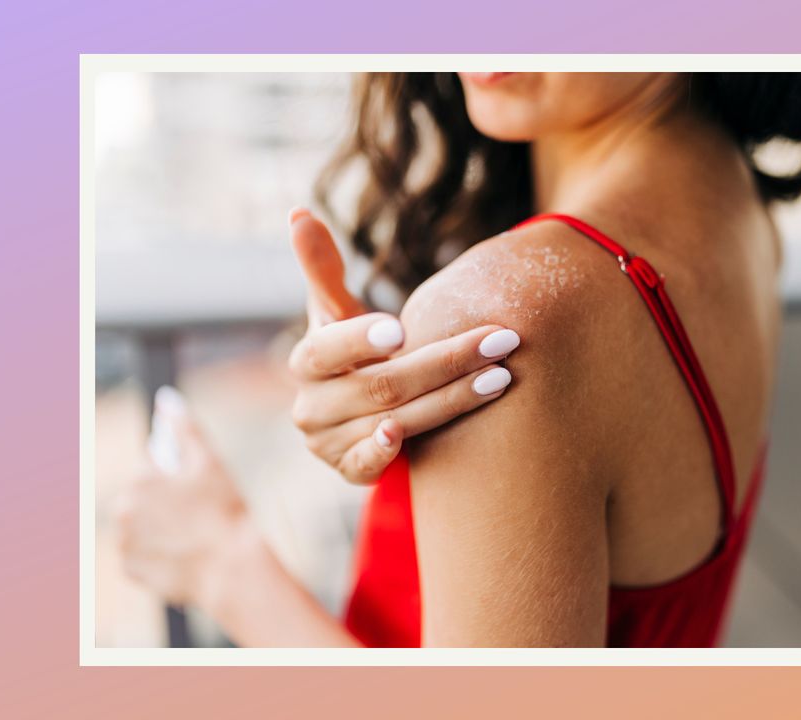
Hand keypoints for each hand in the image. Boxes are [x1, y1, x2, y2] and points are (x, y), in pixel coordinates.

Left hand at [115, 387, 247, 608]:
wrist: (233, 569)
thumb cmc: (225, 511)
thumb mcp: (210, 461)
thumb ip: (184, 427)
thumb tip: (166, 400)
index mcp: (138, 481)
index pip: (151, 471)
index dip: (175, 479)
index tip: (194, 492)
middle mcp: (122, 512)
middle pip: (141, 499)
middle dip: (162, 503)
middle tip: (194, 514)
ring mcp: (124, 543)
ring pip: (139, 527)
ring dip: (156, 528)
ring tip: (188, 535)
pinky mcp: (131, 570)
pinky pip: (139, 556)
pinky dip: (155, 554)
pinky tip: (181, 553)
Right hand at [287, 208, 519, 484]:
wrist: (356, 417)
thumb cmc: (356, 353)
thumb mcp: (338, 312)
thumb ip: (323, 267)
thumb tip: (298, 212)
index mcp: (307, 361)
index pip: (328, 347)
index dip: (360, 338)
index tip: (401, 328)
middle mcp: (310, 405)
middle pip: (383, 384)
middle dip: (447, 360)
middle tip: (501, 339)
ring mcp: (328, 443)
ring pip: (396, 420)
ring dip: (453, 399)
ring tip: (501, 375)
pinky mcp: (349, 471)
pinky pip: (369, 466)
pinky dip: (388, 452)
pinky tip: (417, 437)